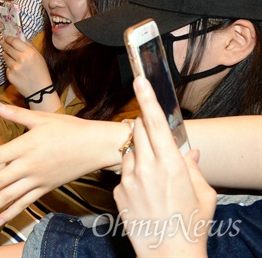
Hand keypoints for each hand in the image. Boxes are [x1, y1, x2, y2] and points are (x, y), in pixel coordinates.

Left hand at [0, 100, 125, 225]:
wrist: (96, 146)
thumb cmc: (69, 128)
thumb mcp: (40, 118)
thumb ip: (14, 113)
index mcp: (25, 146)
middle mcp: (28, 166)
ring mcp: (37, 180)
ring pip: (8, 197)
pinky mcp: (45, 188)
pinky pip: (25, 203)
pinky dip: (11, 212)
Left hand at [2, 36, 51, 97]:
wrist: (40, 91)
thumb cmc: (41, 72)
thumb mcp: (39, 57)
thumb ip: (30, 46)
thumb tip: (20, 37)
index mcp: (29, 53)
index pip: (15, 41)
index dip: (9, 38)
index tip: (6, 37)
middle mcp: (21, 59)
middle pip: (8, 48)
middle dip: (4, 45)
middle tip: (2, 42)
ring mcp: (14, 68)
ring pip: (5, 57)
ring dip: (5, 55)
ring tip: (8, 55)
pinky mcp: (10, 76)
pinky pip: (7, 68)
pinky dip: (9, 67)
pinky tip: (15, 69)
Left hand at [113, 77, 216, 256]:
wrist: (169, 255)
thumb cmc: (190, 226)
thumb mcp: (203, 195)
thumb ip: (194, 168)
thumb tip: (190, 152)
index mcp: (171, 165)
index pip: (154, 123)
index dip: (147, 99)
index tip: (139, 80)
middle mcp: (146, 168)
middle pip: (137, 131)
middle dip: (143, 127)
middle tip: (151, 133)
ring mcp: (128, 180)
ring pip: (128, 152)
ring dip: (138, 153)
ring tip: (153, 174)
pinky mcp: (117, 192)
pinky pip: (123, 173)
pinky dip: (132, 175)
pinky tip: (144, 192)